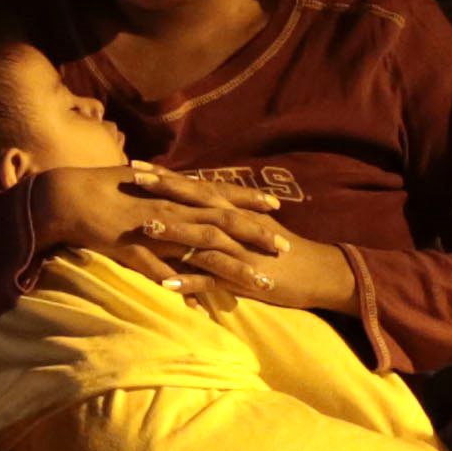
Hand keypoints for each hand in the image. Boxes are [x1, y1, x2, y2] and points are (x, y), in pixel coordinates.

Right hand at [17, 161, 276, 259]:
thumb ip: (170, 194)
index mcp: (174, 194)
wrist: (66, 196)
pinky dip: (176, 283)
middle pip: (222, 223)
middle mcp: (171, 209)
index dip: (249, 199)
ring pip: (201, 249)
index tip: (278, 205)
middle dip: (255, 236)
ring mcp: (154, 230)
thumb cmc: (104, 190)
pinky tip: (196, 300)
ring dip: (232, 267)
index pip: (220, 195)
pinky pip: (158, 270)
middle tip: (285, 248)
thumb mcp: (143, 187)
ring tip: (259, 283)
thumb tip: (189, 195)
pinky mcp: (132, 249)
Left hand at [122, 193, 365, 316]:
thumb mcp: (252, 229)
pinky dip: (190, 282)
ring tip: (143, 228)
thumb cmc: (282, 252)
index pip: (197, 189)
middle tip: (133, 179)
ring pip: (202, 239)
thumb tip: (197, 211)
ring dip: (173, 234)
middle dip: (164, 192)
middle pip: (196, 204)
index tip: (138, 166)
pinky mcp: (245, 278)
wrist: (318, 272)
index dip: (168, 178)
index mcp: (235, 213)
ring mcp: (239, 252)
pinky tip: (166, 284)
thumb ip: (226, 220)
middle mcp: (235, 226)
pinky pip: (214, 280)